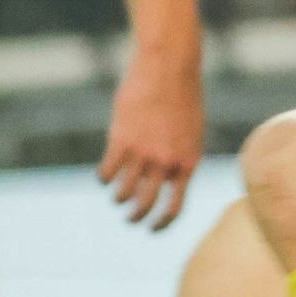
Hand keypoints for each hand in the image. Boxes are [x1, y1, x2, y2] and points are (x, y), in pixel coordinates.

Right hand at [97, 36, 204, 228]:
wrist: (169, 67)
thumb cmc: (184, 97)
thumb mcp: (192, 132)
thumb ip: (180, 159)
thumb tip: (167, 184)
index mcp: (188, 163)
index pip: (174, 208)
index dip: (161, 224)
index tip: (151, 229)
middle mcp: (166, 163)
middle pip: (145, 205)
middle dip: (135, 217)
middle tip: (130, 218)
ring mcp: (142, 153)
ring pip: (122, 192)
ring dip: (118, 197)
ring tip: (117, 195)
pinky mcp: (120, 140)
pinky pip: (106, 173)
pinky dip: (103, 178)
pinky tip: (103, 176)